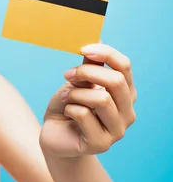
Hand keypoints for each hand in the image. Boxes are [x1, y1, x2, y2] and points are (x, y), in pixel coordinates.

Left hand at [40, 43, 136, 157]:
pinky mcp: (101, 143)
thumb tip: (97, 38)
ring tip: (65, 97)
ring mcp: (117, 131)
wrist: (54, 136)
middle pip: (116, 81)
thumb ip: (89, 66)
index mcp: (126, 94)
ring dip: (76, 93)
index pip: (125, 67)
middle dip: (87, 72)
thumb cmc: (68, 107)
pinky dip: (70, 108)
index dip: (106, 53)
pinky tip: (67, 113)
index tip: (83, 48)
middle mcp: (127, 113)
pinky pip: (84, 115)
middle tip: (67, 74)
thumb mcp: (78, 83)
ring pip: (101, 99)